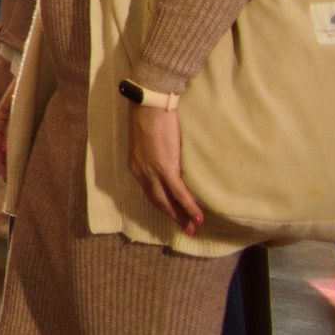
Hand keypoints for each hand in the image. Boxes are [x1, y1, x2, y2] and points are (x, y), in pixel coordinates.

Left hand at [128, 102, 204, 236]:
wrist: (149, 106)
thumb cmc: (151, 118)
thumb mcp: (151, 142)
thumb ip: (157, 156)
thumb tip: (171, 162)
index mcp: (136, 166)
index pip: (150, 192)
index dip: (162, 205)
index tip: (173, 215)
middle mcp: (141, 173)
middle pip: (157, 200)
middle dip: (172, 216)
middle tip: (185, 228)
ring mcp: (152, 171)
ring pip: (167, 200)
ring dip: (181, 216)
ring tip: (192, 227)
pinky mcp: (165, 168)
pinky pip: (178, 192)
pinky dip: (188, 206)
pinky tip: (197, 216)